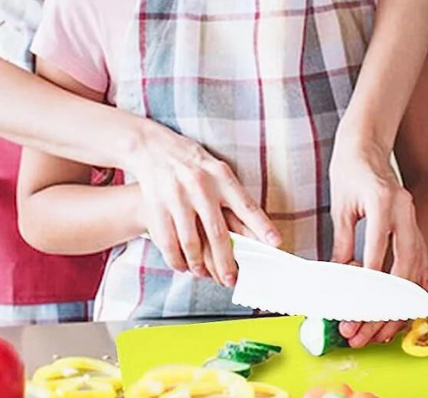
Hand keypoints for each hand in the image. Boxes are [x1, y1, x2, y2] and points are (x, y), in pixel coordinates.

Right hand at [131, 121, 280, 285]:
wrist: (153, 147)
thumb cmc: (192, 162)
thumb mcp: (216, 170)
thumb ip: (232, 195)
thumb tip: (252, 228)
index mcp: (220, 176)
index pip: (245, 205)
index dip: (261, 226)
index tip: (275, 243)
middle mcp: (200, 186)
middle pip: (217, 231)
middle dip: (226, 260)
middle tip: (232, 279)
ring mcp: (177, 196)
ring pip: (191, 241)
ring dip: (198, 264)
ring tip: (203, 273)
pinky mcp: (157, 205)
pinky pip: (168, 241)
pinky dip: (176, 258)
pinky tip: (182, 265)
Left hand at [329, 133, 427, 344]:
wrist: (368, 142)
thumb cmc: (350, 167)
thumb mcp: (341, 205)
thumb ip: (342, 242)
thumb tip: (337, 278)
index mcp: (386, 204)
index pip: (378, 258)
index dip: (365, 290)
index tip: (352, 312)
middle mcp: (406, 213)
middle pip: (403, 271)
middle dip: (385, 306)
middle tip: (364, 330)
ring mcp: (415, 219)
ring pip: (416, 270)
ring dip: (400, 303)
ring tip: (380, 328)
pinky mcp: (415, 225)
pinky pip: (420, 262)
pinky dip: (412, 287)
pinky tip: (403, 308)